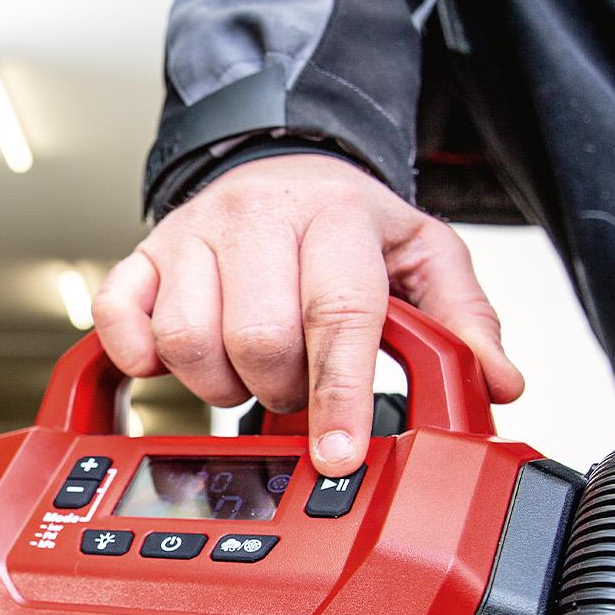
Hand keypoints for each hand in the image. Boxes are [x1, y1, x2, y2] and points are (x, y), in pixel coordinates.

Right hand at [93, 153, 523, 475]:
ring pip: (188, 342)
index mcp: (336, 216)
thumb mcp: (422, 255)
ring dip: (221, 384)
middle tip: (300, 385)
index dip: (338, 394)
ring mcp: (192, 235)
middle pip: (257, 339)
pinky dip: (139, 356)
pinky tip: (173, 360)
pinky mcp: (143, 254)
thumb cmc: (346, 223)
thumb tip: (496, 381)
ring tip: (250, 371)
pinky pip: (119, 319)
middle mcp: (257, 217)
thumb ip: (463, 320)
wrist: (278, 160)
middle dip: (284, 389)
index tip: (337, 454)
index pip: (337, 315)